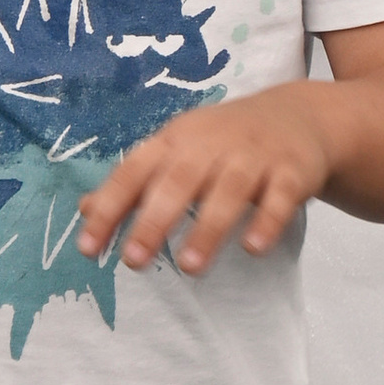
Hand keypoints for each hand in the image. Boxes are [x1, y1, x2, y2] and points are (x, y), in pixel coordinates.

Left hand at [77, 87, 340, 278]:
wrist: (298, 115)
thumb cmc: (222, 142)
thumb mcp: (176, 152)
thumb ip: (134, 182)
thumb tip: (86, 209)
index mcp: (175, 140)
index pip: (134, 171)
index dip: (109, 207)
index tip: (87, 248)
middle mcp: (211, 144)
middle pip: (178, 181)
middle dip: (154, 221)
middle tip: (133, 261)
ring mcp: (253, 155)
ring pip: (228, 190)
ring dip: (208, 228)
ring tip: (190, 268)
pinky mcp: (291, 170)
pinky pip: (279, 196)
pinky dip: (267, 220)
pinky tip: (253, 248)